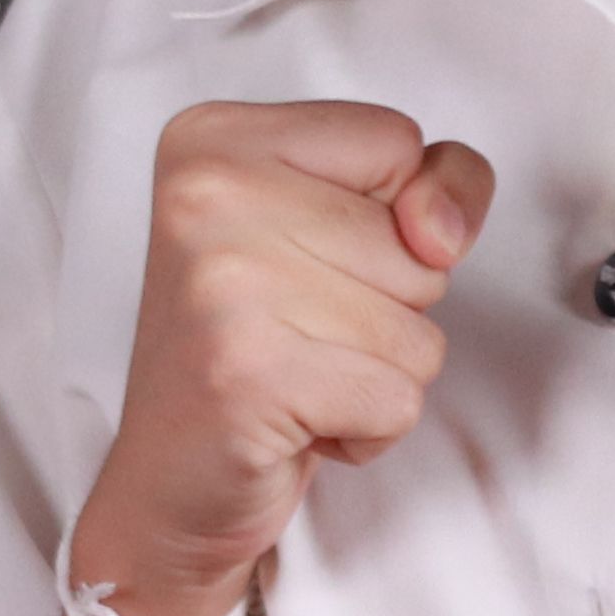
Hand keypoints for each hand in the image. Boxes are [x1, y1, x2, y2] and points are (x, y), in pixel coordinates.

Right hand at [70, 102, 497, 615]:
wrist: (171, 477)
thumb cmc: (260, 345)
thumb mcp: (338, 229)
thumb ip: (423, 190)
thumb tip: (443, 229)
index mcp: (213, 139)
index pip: (395, 139)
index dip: (392, 215)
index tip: (310, 254)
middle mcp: (205, 194)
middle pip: (416, 243)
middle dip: (386, 303)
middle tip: (294, 326)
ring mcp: (220, 282)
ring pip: (418, 328)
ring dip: (378, 372)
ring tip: (297, 371)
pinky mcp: (248, 372)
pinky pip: (399, 398)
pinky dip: (368, 429)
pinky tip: (297, 419)